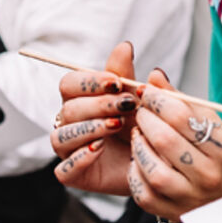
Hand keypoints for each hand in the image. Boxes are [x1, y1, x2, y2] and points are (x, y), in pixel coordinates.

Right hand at [51, 42, 140, 197]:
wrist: (161, 165)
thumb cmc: (146, 128)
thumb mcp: (143, 100)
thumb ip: (131, 76)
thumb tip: (125, 46)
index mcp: (81, 101)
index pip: (69, 84)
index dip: (89, 81)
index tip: (118, 82)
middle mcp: (71, 124)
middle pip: (68, 109)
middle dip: (98, 104)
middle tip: (127, 105)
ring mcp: (69, 151)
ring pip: (60, 137)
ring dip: (89, 128)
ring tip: (117, 125)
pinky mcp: (75, 176)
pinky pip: (63, 170)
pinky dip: (79, 158)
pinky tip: (99, 149)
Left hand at [127, 68, 221, 220]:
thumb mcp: (212, 125)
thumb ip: (182, 102)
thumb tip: (153, 77)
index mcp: (221, 149)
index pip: (181, 117)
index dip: (158, 99)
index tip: (148, 92)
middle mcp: (208, 175)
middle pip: (164, 140)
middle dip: (144, 118)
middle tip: (141, 111)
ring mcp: (190, 197)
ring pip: (151, 168)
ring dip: (138, 144)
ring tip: (139, 134)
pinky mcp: (172, 212)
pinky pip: (143, 192)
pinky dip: (135, 172)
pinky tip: (138, 159)